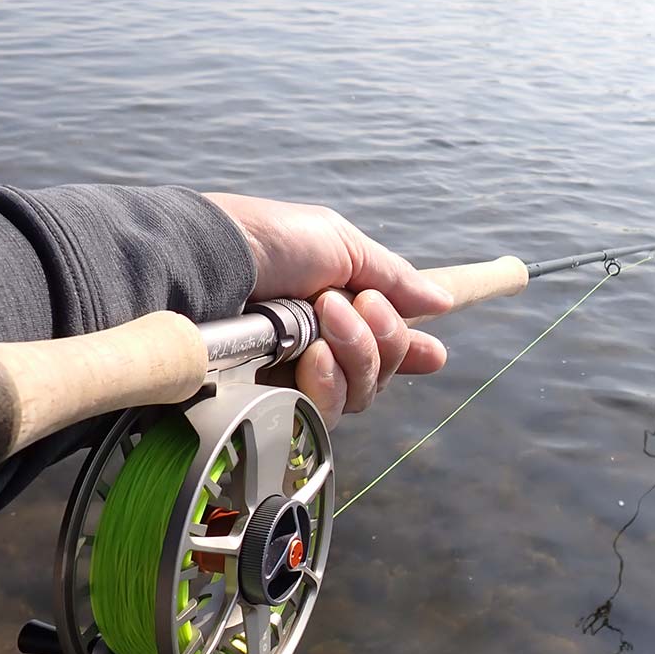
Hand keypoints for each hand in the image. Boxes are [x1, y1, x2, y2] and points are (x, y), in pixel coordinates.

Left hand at [203, 194, 452, 425]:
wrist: (212, 262)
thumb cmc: (271, 242)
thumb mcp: (341, 245)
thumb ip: (394, 278)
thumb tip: (442, 302)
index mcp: (339, 308)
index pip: (384, 343)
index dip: (410, 351)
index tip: (432, 354)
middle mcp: (320, 346)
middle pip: (382, 371)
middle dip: (383, 337)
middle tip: (357, 304)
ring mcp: (296, 377)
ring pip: (361, 393)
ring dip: (356, 353)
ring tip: (325, 318)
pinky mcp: (272, 403)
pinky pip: (325, 411)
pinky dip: (327, 381)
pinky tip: (311, 356)